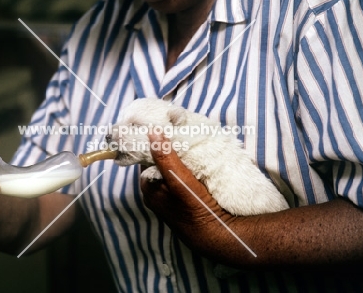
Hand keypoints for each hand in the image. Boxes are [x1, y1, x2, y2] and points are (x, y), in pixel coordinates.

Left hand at [140, 134, 238, 251]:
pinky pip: (180, 177)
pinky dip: (187, 167)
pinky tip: (196, 159)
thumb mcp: (178, 180)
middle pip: (159, 163)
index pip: (145, 158)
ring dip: (179, 157)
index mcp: (148, 187)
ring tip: (189, 140)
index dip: (154, 143)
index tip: (164, 127)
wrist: (217, 234)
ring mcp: (169, 196)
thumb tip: (152, 132)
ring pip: (171, 169)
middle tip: (180, 131)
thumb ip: (164, 157)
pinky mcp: (183, 199)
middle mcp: (155, 192)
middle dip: (168, 148)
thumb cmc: (195, 208)